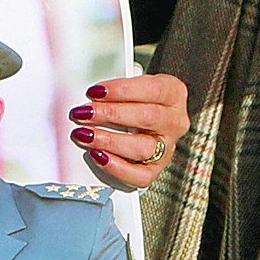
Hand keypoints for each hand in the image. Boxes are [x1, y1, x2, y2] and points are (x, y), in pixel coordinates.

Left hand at [74, 72, 187, 190]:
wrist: (143, 119)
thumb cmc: (133, 99)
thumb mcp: (128, 85)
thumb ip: (114, 89)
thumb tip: (89, 95)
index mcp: (173, 93)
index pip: (153, 90)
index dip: (123, 90)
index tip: (96, 91)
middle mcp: (174, 121)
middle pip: (148, 117)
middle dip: (111, 114)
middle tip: (84, 113)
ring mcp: (167, 147)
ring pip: (143, 147)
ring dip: (110, 141)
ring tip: (85, 134)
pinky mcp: (155, 168)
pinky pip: (140, 175)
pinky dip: (117, 167)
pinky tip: (98, 156)